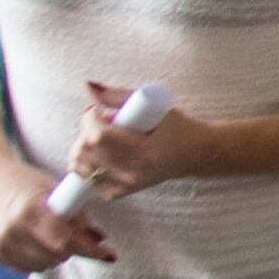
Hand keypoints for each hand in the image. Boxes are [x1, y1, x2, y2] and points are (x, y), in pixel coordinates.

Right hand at [0, 149, 111, 271]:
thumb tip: (99, 239)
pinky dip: (37, 259)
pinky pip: (26, 268)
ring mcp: (0, 245)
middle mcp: (12, 230)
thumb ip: (76, 215)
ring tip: (50, 235)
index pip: (65, 241)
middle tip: (75, 236)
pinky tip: (34, 241)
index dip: (90, 250)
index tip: (109, 255)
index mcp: (30, 210)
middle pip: (56, 256)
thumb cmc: (25, 182)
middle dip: (74, 249)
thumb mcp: (54, 190)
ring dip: (55, 256)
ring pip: (43, 266)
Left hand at [71, 80, 205, 199]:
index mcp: (145, 151)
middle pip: (86, 152)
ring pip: (82, 168)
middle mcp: (134, 171)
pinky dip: (87, 168)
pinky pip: (89, 182)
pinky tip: (99, 156)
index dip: (90, 120)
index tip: (97, 110)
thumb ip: (120, 96)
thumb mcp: (157, 106)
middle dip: (84, 132)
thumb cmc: (178, 127)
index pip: (99, 137)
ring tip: (97, 139)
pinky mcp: (122, 192)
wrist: (196, 154)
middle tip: (99, 123)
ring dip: (83, 149)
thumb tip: (89, 86)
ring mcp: (126, 184)